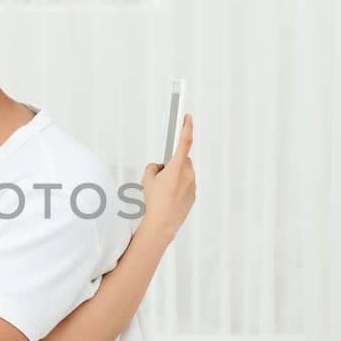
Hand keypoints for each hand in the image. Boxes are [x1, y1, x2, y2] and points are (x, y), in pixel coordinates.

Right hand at [140, 114, 195, 240]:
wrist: (163, 223)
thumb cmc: (155, 201)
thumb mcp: (147, 179)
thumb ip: (153, 167)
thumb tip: (159, 166)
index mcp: (176, 166)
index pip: (184, 141)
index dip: (186, 127)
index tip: (187, 117)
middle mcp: (188, 173)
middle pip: (182, 159)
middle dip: (172, 162)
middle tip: (160, 173)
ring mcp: (192, 184)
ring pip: (184, 172)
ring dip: (175, 175)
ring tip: (163, 189)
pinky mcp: (193, 194)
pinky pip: (186, 184)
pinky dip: (178, 186)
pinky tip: (169, 196)